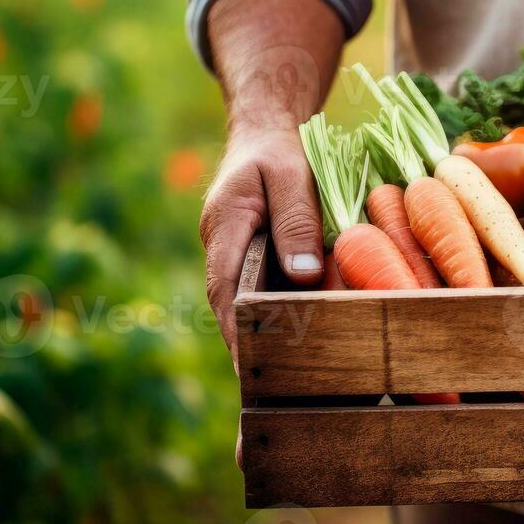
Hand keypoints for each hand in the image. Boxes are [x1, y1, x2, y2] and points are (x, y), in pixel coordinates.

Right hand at [199, 126, 325, 370]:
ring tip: (290, 381)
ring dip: (263, 336)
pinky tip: (301, 344)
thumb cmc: (279, 151)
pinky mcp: (252, 260)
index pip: (224, 286)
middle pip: (232, 304)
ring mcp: (234, 256)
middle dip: (249, 345)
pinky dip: (277, 317)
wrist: (265, 135)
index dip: (236, 327)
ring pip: (246, 303)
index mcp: (224, 225)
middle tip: (273, 388)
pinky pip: (261, 293)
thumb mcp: (291, 175)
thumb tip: (302, 274)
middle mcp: (222, 247)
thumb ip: (296, 219)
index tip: (249, 365)